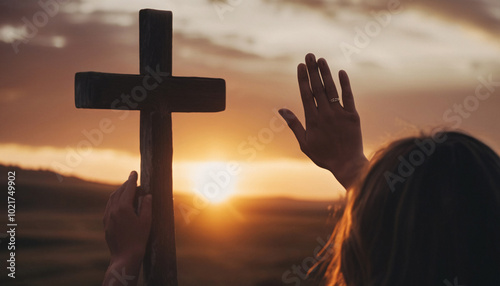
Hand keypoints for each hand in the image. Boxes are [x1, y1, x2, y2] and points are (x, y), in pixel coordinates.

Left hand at [102, 171, 151, 285]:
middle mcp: (113, 210)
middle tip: (133, 180)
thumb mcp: (146, 221)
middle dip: (126, 185)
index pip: (128, 189)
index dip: (132, 180)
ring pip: (112, 199)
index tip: (134, 172)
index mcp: (123, 208)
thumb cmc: (138, 239)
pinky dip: (115, 201)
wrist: (125, 256)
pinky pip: (109, 207)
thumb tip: (147, 195)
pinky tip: (120, 203)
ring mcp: (107, 217)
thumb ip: (147, 206)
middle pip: (118, 192)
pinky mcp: (106, 223)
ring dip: (119, 192)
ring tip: (127, 190)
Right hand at [279, 54, 367, 188]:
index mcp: (313, 120)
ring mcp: (340, 114)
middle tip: (309, 55)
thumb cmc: (323, 156)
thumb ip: (294, 124)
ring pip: (331, 89)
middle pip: (317, 88)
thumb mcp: (304, 142)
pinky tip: (341, 72)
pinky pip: (348, 97)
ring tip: (321, 60)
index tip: (300, 66)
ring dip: (326, 73)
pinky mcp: (353, 116)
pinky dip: (345, 84)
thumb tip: (281, 110)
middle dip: (312, 70)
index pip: (306, 94)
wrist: (347, 164)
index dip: (303, 79)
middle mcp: (326, 114)